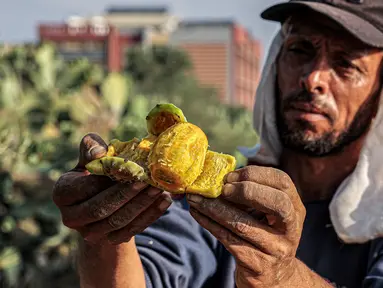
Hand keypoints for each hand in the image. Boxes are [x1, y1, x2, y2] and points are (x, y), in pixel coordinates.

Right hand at [52, 133, 171, 244]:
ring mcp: (90, 233)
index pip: (85, 188)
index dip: (108, 179)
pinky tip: (164, 200)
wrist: (101, 199)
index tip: (130, 168)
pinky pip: (132, 231)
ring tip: (159, 188)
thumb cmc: (95, 172)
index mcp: (62, 194)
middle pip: (101, 209)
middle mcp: (71, 218)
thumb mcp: (90, 158)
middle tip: (148, 179)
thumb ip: (92, 148)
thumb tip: (99, 152)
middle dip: (127, 194)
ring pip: (118, 221)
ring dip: (142, 204)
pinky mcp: (109, 240)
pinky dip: (150, 215)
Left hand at [186, 165, 305, 287]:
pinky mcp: (257, 265)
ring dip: (214, 208)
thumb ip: (253, 195)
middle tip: (221, 188)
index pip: (282, 182)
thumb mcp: (268, 215)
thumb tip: (219, 176)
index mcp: (295, 209)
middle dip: (246, 190)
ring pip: (243, 224)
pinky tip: (197, 213)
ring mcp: (275, 249)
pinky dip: (209, 223)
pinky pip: (228, 240)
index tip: (230, 176)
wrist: (274, 277)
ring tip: (194, 198)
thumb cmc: (266, 237)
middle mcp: (290, 229)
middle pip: (276, 203)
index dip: (255, 174)